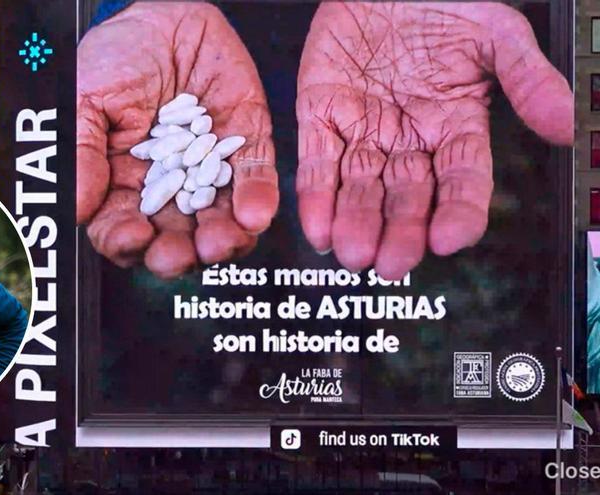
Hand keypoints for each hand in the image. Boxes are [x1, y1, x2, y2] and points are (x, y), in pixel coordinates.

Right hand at [77, 2, 277, 277]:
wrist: (161, 15)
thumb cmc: (115, 58)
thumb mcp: (85, 100)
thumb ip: (82, 153)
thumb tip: (77, 208)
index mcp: (122, 184)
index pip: (123, 229)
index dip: (126, 242)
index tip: (133, 238)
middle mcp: (168, 188)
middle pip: (174, 237)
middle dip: (178, 253)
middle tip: (180, 254)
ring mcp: (209, 172)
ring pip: (218, 221)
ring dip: (223, 239)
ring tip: (222, 241)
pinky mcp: (246, 146)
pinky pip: (254, 180)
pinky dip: (257, 200)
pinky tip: (253, 214)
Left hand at [296, 2, 572, 278]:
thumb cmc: (445, 4)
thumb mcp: (496, 35)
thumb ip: (528, 80)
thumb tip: (568, 125)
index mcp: (455, 127)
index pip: (461, 181)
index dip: (457, 212)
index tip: (449, 239)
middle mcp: (408, 140)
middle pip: (405, 197)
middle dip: (399, 232)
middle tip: (392, 264)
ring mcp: (363, 131)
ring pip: (358, 188)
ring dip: (354, 223)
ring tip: (352, 255)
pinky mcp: (320, 115)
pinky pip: (317, 163)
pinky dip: (315, 196)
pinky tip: (317, 228)